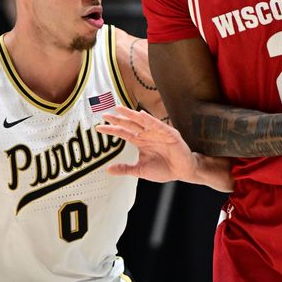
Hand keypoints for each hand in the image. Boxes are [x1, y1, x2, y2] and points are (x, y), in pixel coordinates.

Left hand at [96, 106, 233, 189]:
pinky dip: (150, 120)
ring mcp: (158, 133)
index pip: (123, 133)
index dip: (112, 130)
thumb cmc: (163, 169)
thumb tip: (108, 170)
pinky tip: (141, 114)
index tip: (99, 127)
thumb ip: (125, 169)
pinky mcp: (169, 134)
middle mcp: (147, 134)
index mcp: (140, 141)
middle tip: (105, 114)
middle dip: (118, 119)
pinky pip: (158, 125)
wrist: (182, 172)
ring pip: (142, 121)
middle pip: (130, 124)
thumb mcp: (140, 170)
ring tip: (119, 109)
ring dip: (130, 114)